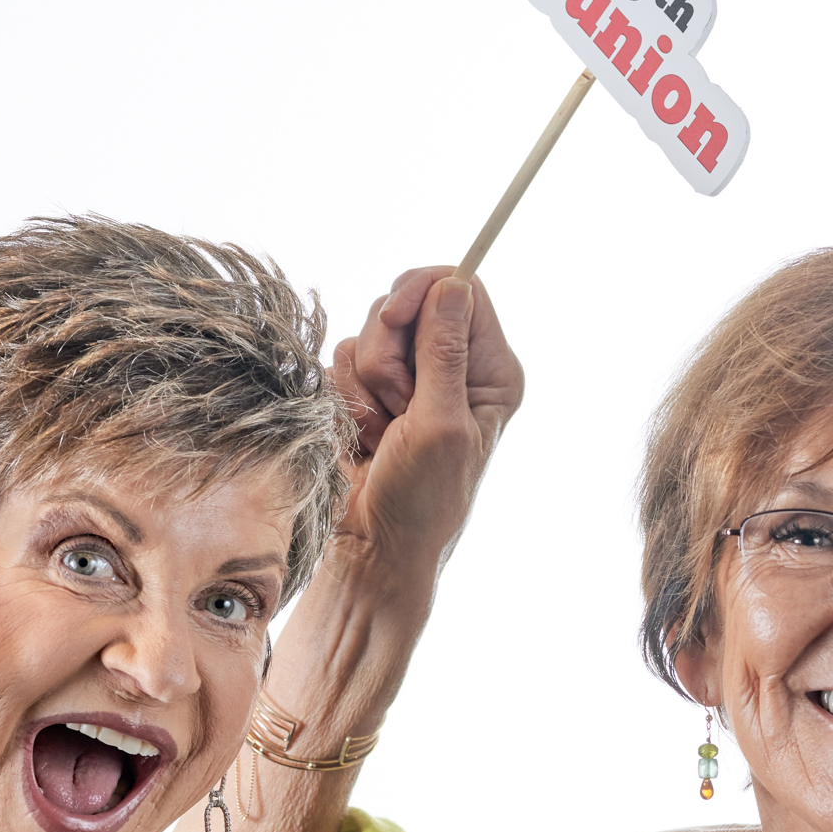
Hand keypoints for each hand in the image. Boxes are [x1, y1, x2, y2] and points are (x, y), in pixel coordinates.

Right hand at [326, 267, 524, 574]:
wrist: (372, 547)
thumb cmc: (420, 501)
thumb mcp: (439, 424)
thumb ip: (444, 352)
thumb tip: (452, 284)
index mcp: (491, 371)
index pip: (461, 286)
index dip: (420, 291)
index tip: (392, 317)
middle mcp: (453, 366)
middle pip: (406, 302)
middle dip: (387, 352)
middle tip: (399, 406)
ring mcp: (410, 378)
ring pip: (368, 333)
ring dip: (365, 384)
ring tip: (383, 433)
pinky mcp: (371, 391)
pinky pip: (342, 361)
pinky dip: (346, 398)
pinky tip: (364, 437)